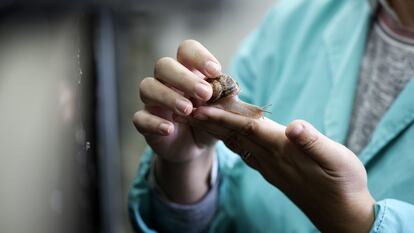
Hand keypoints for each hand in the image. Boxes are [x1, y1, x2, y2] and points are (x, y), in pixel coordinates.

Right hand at [132, 40, 221, 202]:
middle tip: (205, 94)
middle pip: (164, 65)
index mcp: (188, 71)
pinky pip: (140, 118)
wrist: (196, 147)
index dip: (199, 56)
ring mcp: (153, 101)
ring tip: (187, 110)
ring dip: (168, 97)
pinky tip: (169, 129)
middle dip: (184, 77)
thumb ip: (226, 98)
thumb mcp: (223, 109)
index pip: (186, 50)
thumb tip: (230, 89)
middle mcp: (167, 81)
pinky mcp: (145, 122)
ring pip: (147, 87)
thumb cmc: (209, 119)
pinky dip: (154, 123)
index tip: (215, 71)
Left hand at [186, 106, 374, 232]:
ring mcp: (271, 169)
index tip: (202, 108)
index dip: (225, 117)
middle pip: (236, 136)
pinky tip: (230, 138)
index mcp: (284, 151)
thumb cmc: (344, 184)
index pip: (248, 129)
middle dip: (213, 122)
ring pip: (239, 145)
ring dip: (219, 131)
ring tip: (203, 120)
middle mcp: (272, 160)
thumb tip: (294, 126)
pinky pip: (247, 154)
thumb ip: (313, 143)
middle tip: (190, 109)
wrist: (342, 214)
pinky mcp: (275, 174)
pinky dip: (234, 141)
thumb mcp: (337, 160)